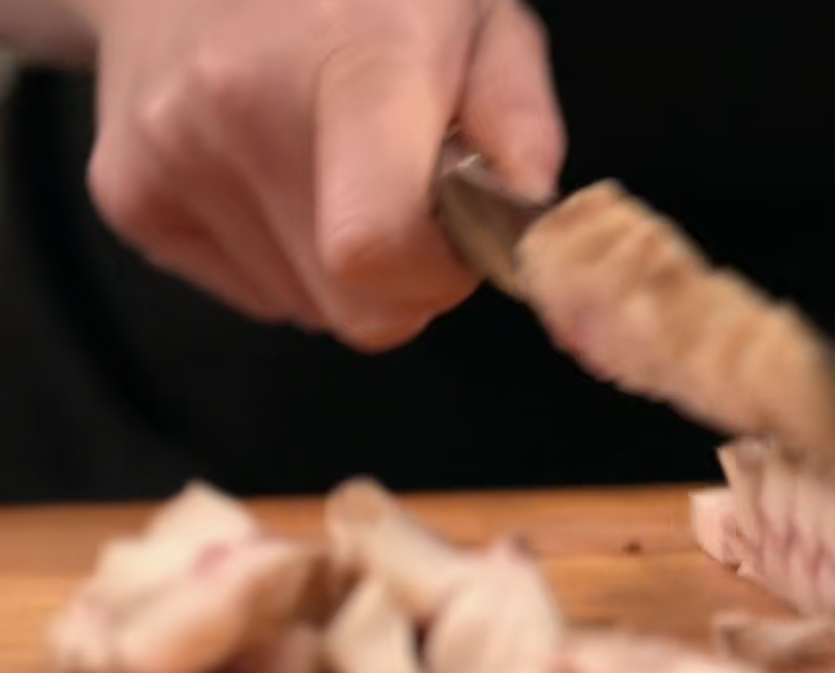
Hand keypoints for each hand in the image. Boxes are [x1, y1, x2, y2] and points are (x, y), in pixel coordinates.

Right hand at [74, 0, 564, 350]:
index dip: (438, 278)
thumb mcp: (476, 15)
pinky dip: (283, 258)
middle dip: (406, 284)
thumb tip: (537, 218)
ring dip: (341, 267)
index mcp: (353, 62)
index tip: (459, 240)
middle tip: (410, 205)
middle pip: (355, 310)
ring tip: (333, 168)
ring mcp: (171, 154)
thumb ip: (519, 119)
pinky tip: (277, 176)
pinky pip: (251, 296)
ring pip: (308, 311)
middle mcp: (242, 108)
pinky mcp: (127, 195)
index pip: (377, 249)